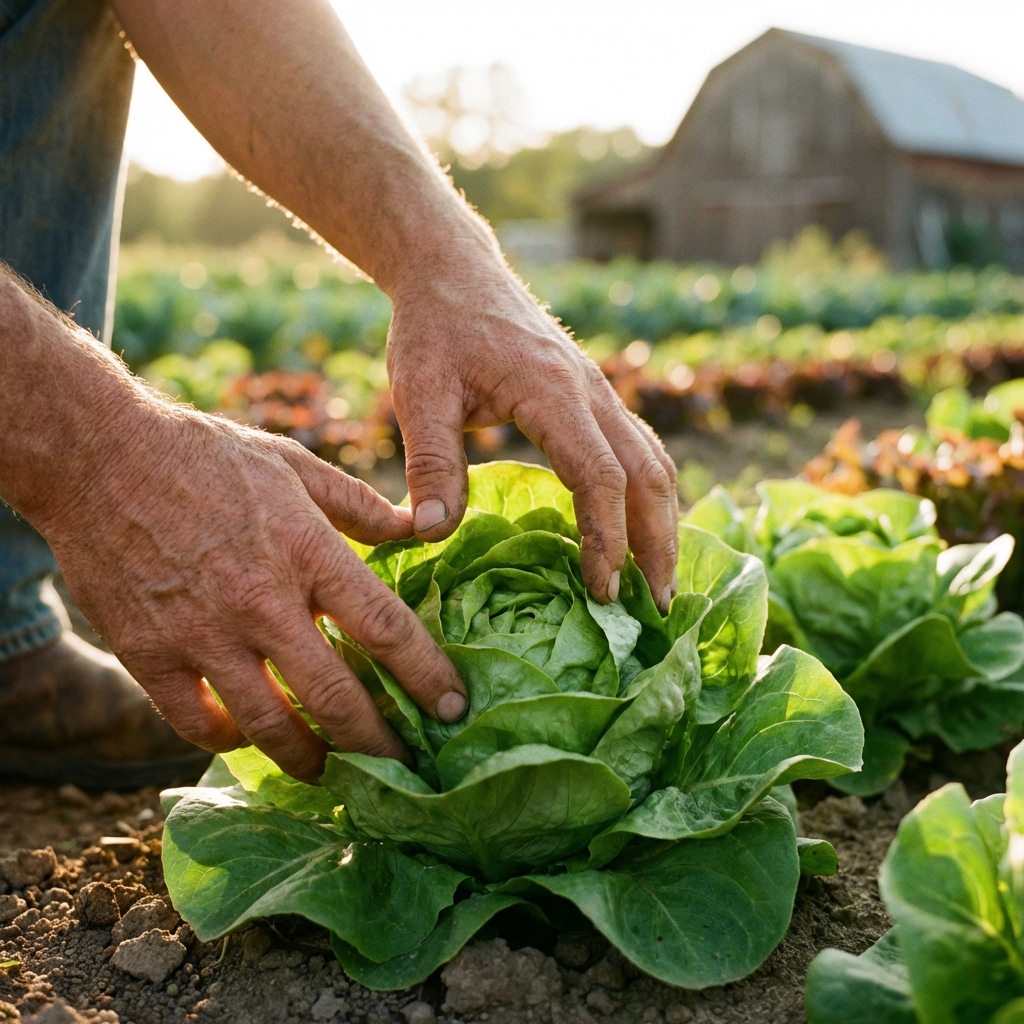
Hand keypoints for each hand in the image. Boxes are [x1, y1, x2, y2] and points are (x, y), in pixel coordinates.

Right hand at [38, 407, 467, 781]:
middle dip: (380, 744)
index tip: (453, 707)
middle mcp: (261, 602)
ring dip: (311, 759)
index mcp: (306, 551)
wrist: (100, 454)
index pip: (385, 629)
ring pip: (269, 726)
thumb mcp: (295, 464)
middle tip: (404, 766)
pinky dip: (230, 740)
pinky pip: (196, 723)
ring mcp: (202, 635)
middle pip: (336, 697)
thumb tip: (419, 529)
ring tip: (334, 771)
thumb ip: (360, 505)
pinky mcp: (148, 654)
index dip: (427, 676)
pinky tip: (250, 738)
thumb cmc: (207, 455)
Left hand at [387, 258, 678, 610]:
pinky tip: (640, 530)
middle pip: (649, 474)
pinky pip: (637, 449)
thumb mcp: (418, 391)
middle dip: (658, 544)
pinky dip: (648, 496)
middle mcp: (592, 391)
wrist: (453, 270)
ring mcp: (599, 391)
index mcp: (553, 392)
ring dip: (665, 522)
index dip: (608, 538)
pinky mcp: (593, 395)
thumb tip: (433, 534)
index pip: (600, 476)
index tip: (602, 591)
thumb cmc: (432, 328)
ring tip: (658, 581)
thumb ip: (430, 460)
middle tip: (656, 608)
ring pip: (654, 462)